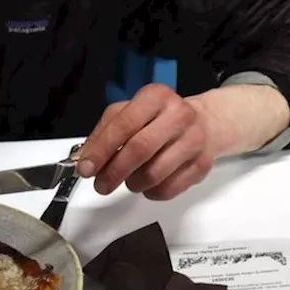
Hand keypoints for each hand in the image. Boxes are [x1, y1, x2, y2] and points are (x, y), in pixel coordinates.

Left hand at [75, 83, 215, 200]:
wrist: (206, 122)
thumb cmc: (160, 118)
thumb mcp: (130, 112)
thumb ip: (104, 133)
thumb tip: (83, 160)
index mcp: (156, 96)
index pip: (123, 125)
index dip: (101, 150)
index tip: (85, 168)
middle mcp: (179, 115)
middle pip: (139, 150)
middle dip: (113, 172)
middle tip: (101, 185)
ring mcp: (194, 140)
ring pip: (154, 174)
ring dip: (133, 184)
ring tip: (129, 180)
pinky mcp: (202, 165)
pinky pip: (169, 189)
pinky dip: (151, 192)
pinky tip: (149, 184)